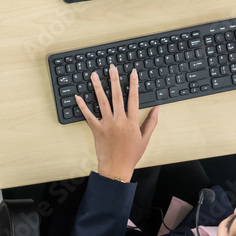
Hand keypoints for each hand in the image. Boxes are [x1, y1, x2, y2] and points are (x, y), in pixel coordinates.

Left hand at [75, 65, 159, 181]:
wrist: (117, 167)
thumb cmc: (132, 154)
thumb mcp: (145, 138)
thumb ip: (151, 121)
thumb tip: (157, 108)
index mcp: (132, 121)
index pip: (134, 98)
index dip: (133, 84)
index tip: (132, 73)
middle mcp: (119, 120)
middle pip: (117, 96)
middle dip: (114, 80)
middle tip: (111, 68)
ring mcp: (107, 124)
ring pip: (102, 102)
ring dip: (97, 87)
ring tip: (94, 76)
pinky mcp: (96, 130)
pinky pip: (88, 116)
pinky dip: (82, 106)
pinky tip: (78, 97)